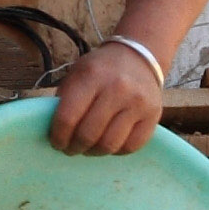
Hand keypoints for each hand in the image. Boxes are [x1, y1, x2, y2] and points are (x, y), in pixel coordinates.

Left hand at [47, 36, 167, 155]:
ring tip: (89, 147)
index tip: (56, 142)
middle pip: (88, 135)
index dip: (58, 137)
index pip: (68, 118)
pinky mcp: (154, 116)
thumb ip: (65, 100)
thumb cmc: (101, 70)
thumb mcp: (77, 74)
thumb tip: (54, 132)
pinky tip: (109, 142)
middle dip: (74, 147)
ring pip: (109, 145)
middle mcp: (117, 89)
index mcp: (92, 76)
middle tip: (70, 148)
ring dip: (94, 152)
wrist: (139, 57)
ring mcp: (138, 103)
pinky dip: (116, 151)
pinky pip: (130, 147)